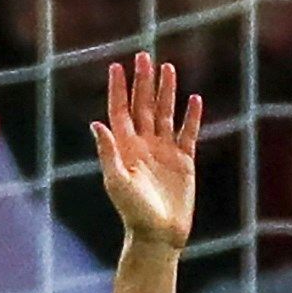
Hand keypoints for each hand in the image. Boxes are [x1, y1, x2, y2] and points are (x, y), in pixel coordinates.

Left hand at [94, 52, 201, 250]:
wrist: (158, 235)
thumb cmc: (133, 212)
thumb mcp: (116, 181)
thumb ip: (108, 152)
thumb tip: (97, 124)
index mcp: (125, 149)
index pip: (120, 112)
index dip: (118, 89)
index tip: (116, 66)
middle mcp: (144, 146)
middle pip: (143, 106)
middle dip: (143, 82)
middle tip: (143, 56)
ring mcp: (164, 152)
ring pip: (166, 114)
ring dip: (166, 92)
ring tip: (167, 68)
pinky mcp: (184, 161)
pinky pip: (188, 133)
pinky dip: (192, 116)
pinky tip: (194, 99)